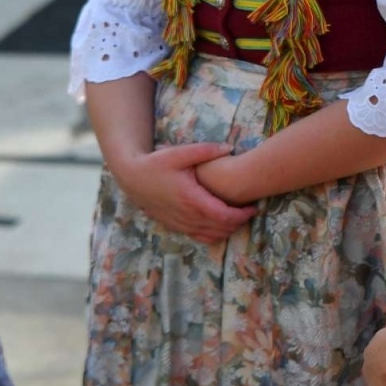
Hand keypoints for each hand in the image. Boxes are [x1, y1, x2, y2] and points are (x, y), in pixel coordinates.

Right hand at [112, 143, 256, 242]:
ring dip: (228, 230)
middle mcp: (187, 216)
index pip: (224, 215)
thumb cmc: (156, 163)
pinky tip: (220, 224)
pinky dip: (214, 235)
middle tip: (250, 211)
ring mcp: (180, 224)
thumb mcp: (179, 153)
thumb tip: (229, 148)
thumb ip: (206, 151)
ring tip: (238, 217)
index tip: (253, 207)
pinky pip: (199, 237)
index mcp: (191, 199)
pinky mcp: (175, 226)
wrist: (131, 178)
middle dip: (239, 223)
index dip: (242, 215)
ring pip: (211, 236)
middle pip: (221, 228)